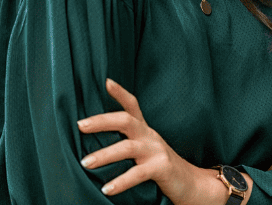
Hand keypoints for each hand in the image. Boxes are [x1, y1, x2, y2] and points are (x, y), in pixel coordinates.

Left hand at [77, 79, 204, 202]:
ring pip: (127, 148)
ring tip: (85, 163)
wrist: (192, 184)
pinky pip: (137, 174)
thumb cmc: (160, 165)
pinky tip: (106, 189)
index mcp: (144, 129)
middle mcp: (150, 135)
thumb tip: (95, 138)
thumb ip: (127, 140)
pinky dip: (120, 182)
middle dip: (101, 121)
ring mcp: (156, 150)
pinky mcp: (162, 168)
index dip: (120, 92)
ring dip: (104, 155)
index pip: (132, 105)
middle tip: (80, 125)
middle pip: (125, 120)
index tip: (106, 81)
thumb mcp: (145, 148)